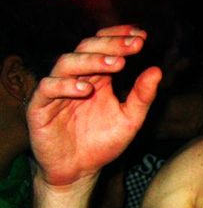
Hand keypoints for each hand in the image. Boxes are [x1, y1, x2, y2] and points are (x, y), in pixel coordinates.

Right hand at [27, 25, 161, 185]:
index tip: (142, 35)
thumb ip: (142, 96)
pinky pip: (47, 88)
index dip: (120, 37)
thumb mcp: (130, 120)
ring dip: (92, 60)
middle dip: (112, 44)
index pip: (104, 46)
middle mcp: (76, 78)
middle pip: (87, 48)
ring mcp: (56, 91)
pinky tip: (86, 89)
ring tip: (116, 64)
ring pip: (67, 62)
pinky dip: (66, 85)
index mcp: (97, 77)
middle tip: (134, 45)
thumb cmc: (103, 142)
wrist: (80, 171)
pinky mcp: (40, 107)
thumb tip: (157, 70)